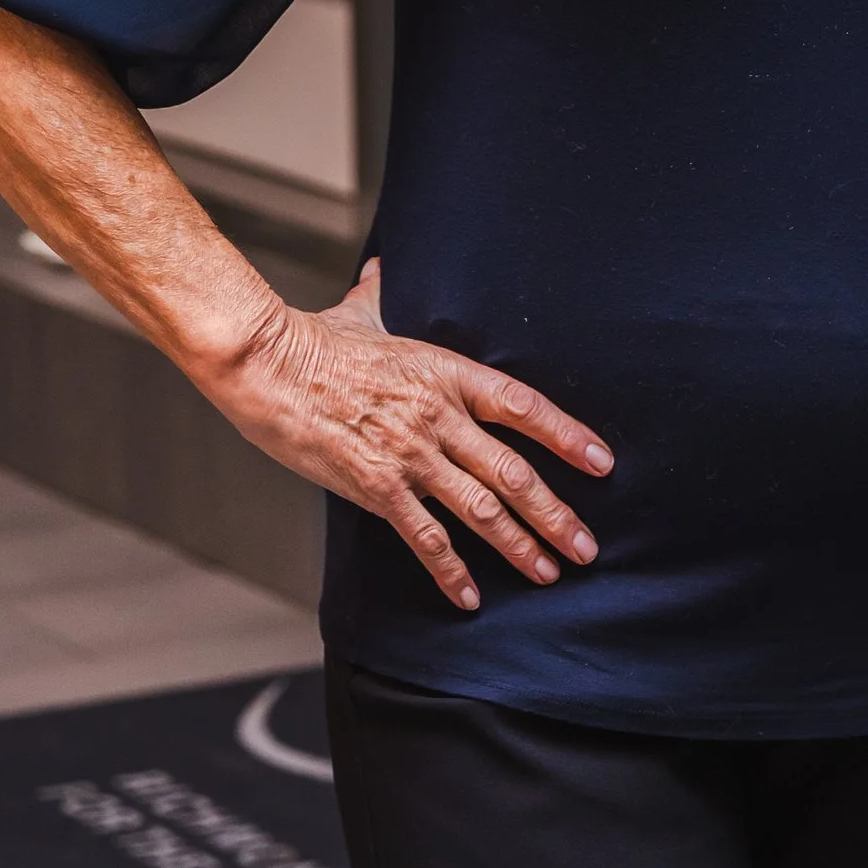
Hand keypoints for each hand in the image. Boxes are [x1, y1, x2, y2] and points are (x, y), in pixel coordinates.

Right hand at [204, 261, 612, 612]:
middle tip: (586, 546)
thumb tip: (381, 270)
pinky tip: (471, 597)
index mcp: (446, 373)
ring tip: (548, 572)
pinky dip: (451, 572)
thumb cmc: (312, 338)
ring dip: (520, 546)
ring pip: (481, 509)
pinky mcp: (377, 486)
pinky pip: (425, 538)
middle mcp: (439, 416)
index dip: (568, 436)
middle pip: (514, 472)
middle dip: (555, 514)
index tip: (602, 463)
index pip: (524, 406)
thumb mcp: (363, 311)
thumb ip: (384, 297)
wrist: (266, 364)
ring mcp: (410, 454)